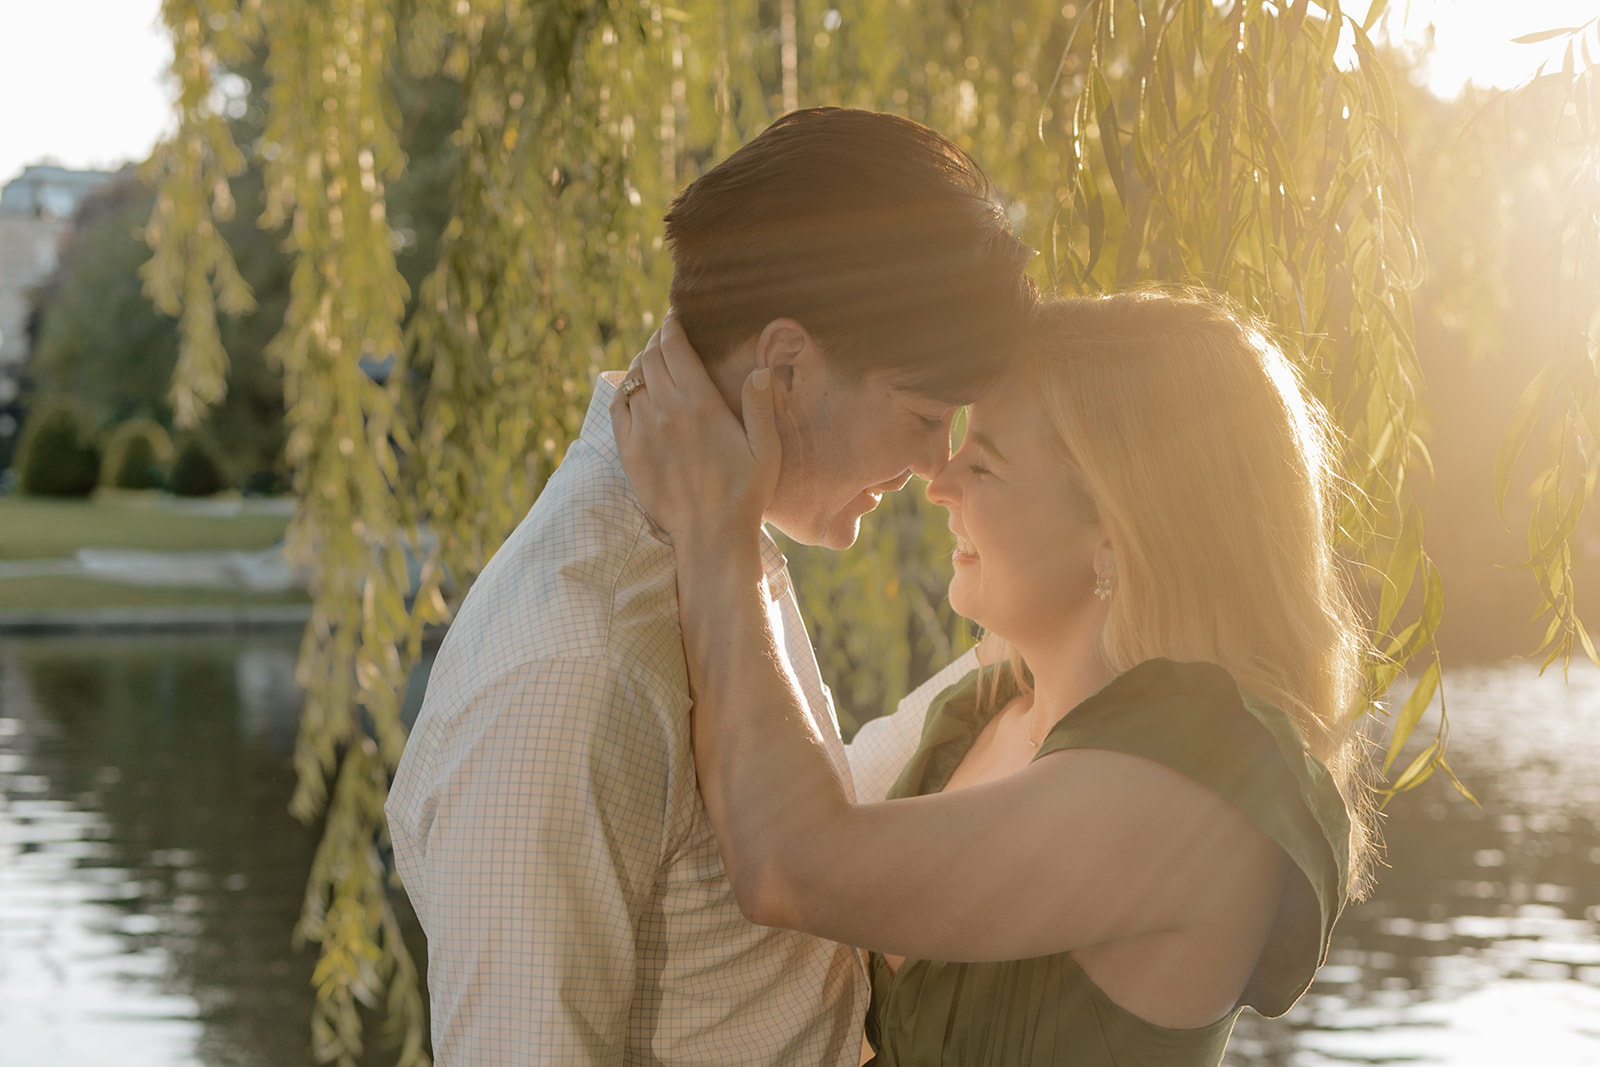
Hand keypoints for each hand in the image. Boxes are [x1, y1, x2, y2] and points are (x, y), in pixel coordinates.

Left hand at [611, 311, 780, 545]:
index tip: (675, 319)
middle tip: (666, 335)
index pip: (675, 346)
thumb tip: (759, 368)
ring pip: (634, 378)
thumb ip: (760, 405)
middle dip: (658, 339)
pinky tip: (635, 387)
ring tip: (653, 358)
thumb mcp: (766, 448)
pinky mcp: (629, 450)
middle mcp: (667, 409)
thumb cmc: (745, 492)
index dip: (673, 326)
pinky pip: (618, 406)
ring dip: (643, 362)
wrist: (710, 533)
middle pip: (652, 356)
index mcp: (701, 402)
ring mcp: (643, 430)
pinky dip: (624, 389)